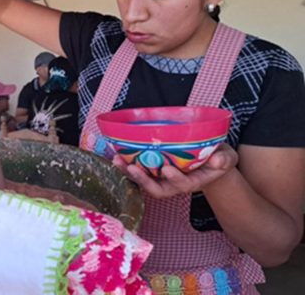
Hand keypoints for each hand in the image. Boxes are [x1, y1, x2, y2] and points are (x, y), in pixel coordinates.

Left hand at [111, 143, 238, 197]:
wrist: (210, 160)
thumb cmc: (217, 158)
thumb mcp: (226, 158)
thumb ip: (224, 159)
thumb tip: (218, 160)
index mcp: (193, 181)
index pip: (182, 184)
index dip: (174, 179)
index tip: (167, 169)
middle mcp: (175, 183)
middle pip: (157, 188)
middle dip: (144, 180)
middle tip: (132, 168)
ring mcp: (163, 179)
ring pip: (144, 181)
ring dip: (130, 173)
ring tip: (117, 161)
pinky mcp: (155, 171)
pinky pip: (139, 171)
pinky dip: (127, 166)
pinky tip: (117, 156)